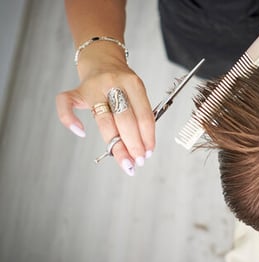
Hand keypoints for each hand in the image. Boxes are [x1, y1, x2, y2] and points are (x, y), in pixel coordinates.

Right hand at [56, 44, 154, 175]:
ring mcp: (93, 87)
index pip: (143, 115)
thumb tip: (143, 147)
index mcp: (133, 83)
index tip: (148, 153)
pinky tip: (81, 133)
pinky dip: (70, 120)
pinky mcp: (76, 91)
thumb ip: (139, 114)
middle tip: (138, 161)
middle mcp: (113, 84)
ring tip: (125, 161)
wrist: (101, 58)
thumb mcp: (136, 91)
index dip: (147, 137)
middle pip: (124, 120)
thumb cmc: (121, 81)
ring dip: (116, 145)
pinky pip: (66, 105)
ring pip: (104, 120)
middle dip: (134, 145)